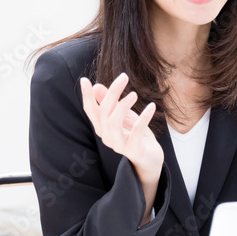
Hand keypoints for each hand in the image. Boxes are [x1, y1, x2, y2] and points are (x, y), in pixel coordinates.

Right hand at [80, 73, 163, 218]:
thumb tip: (96, 86)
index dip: (86, 96)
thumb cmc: (136, 135)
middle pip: (104, 112)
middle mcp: (107, 136)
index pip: (90, 110)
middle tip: (124, 77)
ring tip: (134, 94)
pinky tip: (151, 107)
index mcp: (102, 127)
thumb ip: (111, 102)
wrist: (150, 159)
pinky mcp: (133, 149)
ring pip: (113, 122)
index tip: (85, 80)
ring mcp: (119, 145)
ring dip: (123, 106)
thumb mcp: (124, 116)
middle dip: (112, 93)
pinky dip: (143, 118)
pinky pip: (136, 132)